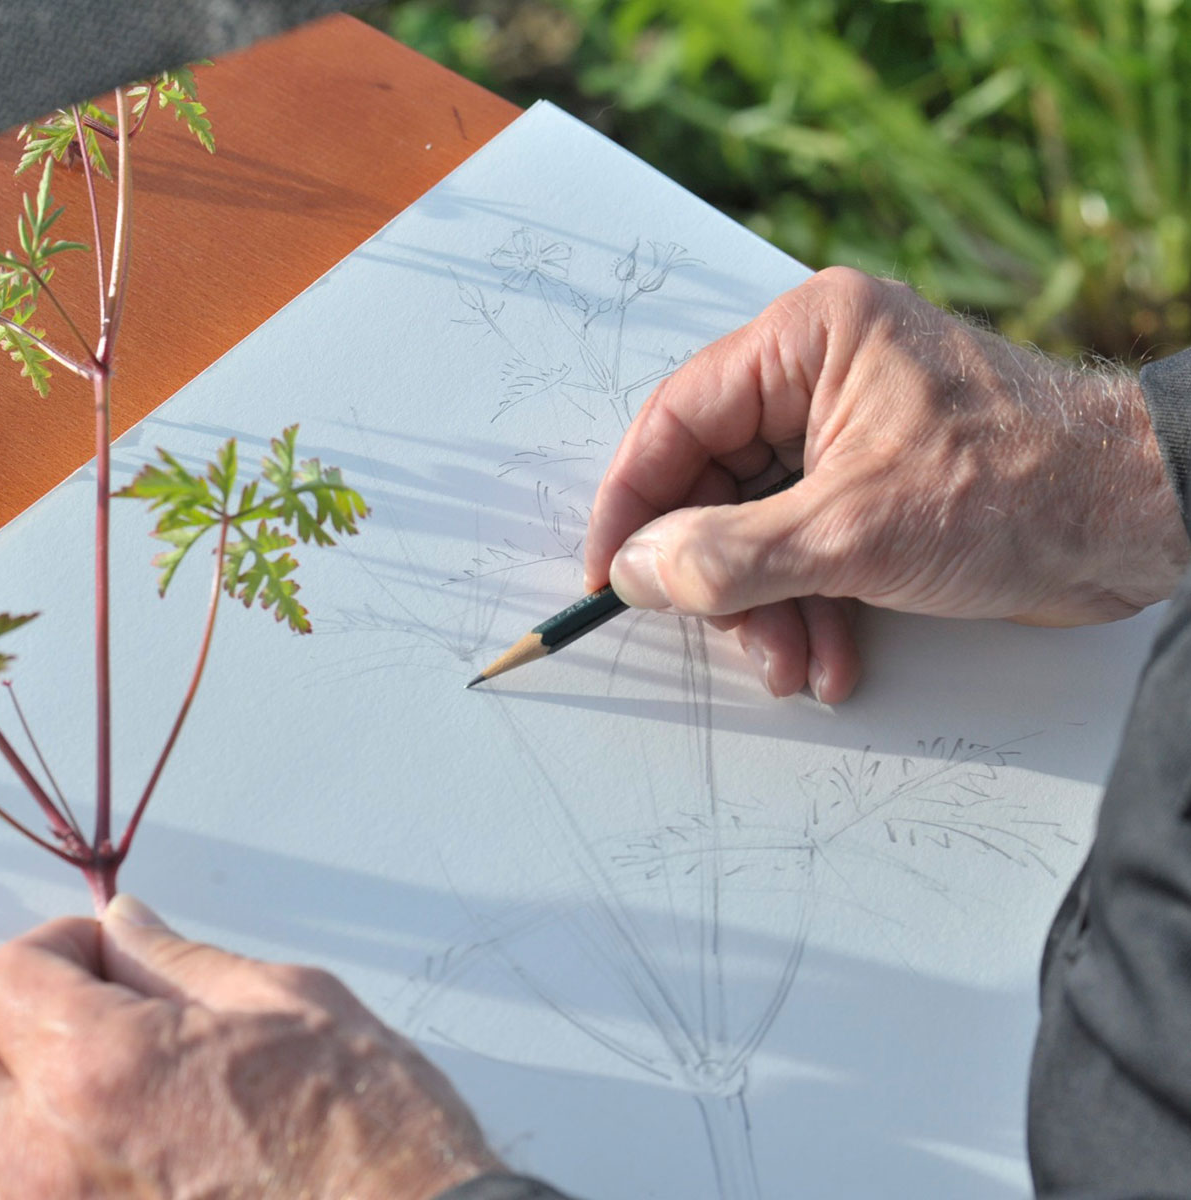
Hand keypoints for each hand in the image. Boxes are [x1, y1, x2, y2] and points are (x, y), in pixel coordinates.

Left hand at [0, 894, 499, 1198]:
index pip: (2, 975)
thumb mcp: (292, 1006)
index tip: (95, 963)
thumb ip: (184, 963)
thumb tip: (126, 930)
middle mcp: (48, 1162)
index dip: (52, 950)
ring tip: (26, 1120)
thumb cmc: (370, 1141)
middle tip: (46, 1034)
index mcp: (107, 1065)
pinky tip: (41, 1180)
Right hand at [584, 267, 1188, 701]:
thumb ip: (724, 556)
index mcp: (808, 340)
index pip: (679, 418)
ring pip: (760, 527)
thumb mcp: (847, 532)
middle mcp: (823, 375)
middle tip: (726, 636)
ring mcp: (851, 432)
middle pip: (716, 484)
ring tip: (794, 664)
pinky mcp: (879, 485)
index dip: (634, 501)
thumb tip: (635, 570)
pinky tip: (832, 657)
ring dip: (769, 608)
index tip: (609, 571)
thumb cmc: (1017, 490)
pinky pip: (809, 547)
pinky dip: (813, 607)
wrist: (1140, 525)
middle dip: (722, 578)